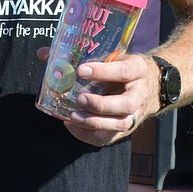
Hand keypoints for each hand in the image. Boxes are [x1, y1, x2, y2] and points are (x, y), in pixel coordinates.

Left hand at [37, 48, 158, 146]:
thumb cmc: (123, 67)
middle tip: (79, 99)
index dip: (103, 72)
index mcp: (137, 70)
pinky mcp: (126, 128)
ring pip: (120, 124)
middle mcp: (139, 94)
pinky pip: (109, 137)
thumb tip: (42, 54)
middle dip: (100, 105)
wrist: (150, 85)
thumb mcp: (113, 55)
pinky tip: (72, 126)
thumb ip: (82, 54)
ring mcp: (135, 113)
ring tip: (72, 116)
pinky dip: (89, 135)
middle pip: (125, 104)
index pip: (123, 71)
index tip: (81, 70)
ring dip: (94, 122)